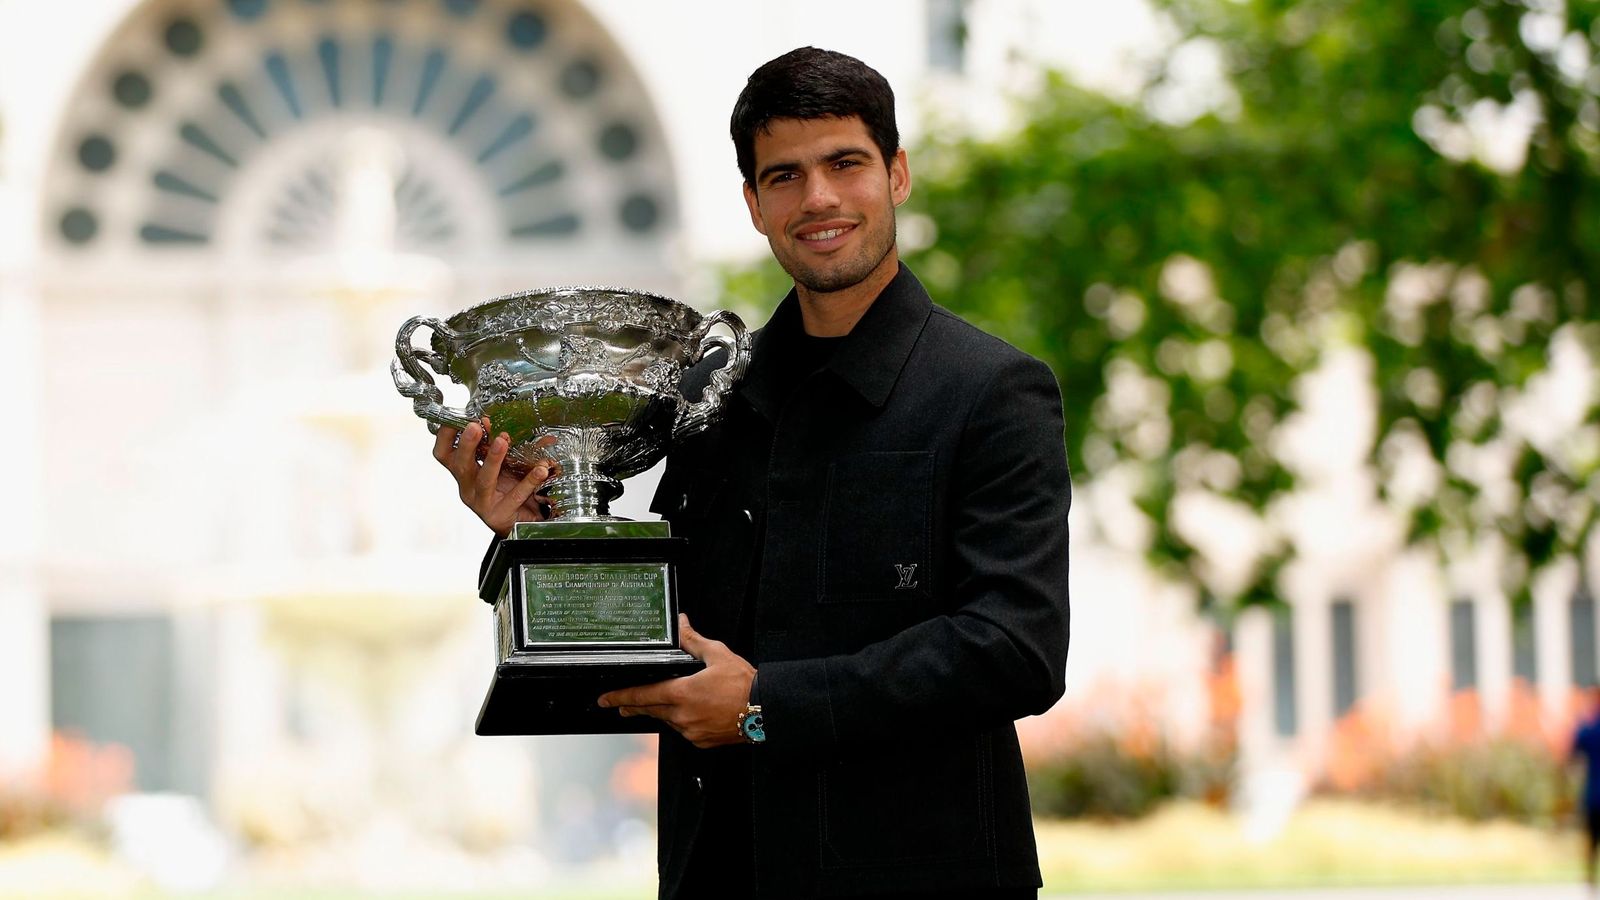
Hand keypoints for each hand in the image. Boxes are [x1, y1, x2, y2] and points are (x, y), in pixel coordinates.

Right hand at [433, 418, 557, 536]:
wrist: (523, 524)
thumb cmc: (510, 491)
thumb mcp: (504, 465)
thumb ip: (503, 445)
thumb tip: (512, 423)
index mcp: (465, 473)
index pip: (445, 454)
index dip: (446, 436)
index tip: (459, 418)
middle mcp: (468, 488)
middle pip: (459, 465)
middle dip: (467, 444)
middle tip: (475, 426)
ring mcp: (482, 503)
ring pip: (483, 481)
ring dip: (492, 459)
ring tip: (503, 441)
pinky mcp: (500, 515)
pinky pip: (514, 496)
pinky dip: (528, 481)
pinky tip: (540, 470)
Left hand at [597, 615, 755, 748]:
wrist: (766, 711)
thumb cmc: (744, 684)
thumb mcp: (718, 654)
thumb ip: (693, 640)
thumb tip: (681, 625)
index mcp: (682, 693)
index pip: (642, 695)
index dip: (620, 696)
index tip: (605, 699)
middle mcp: (682, 716)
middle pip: (649, 710)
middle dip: (632, 706)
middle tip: (619, 704)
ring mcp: (691, 731)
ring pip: (667, 720)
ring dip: (660, 711)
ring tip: (657, 704)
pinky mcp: (701, 741)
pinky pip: (683, 730)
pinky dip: (681, 721)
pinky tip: (688, 712)